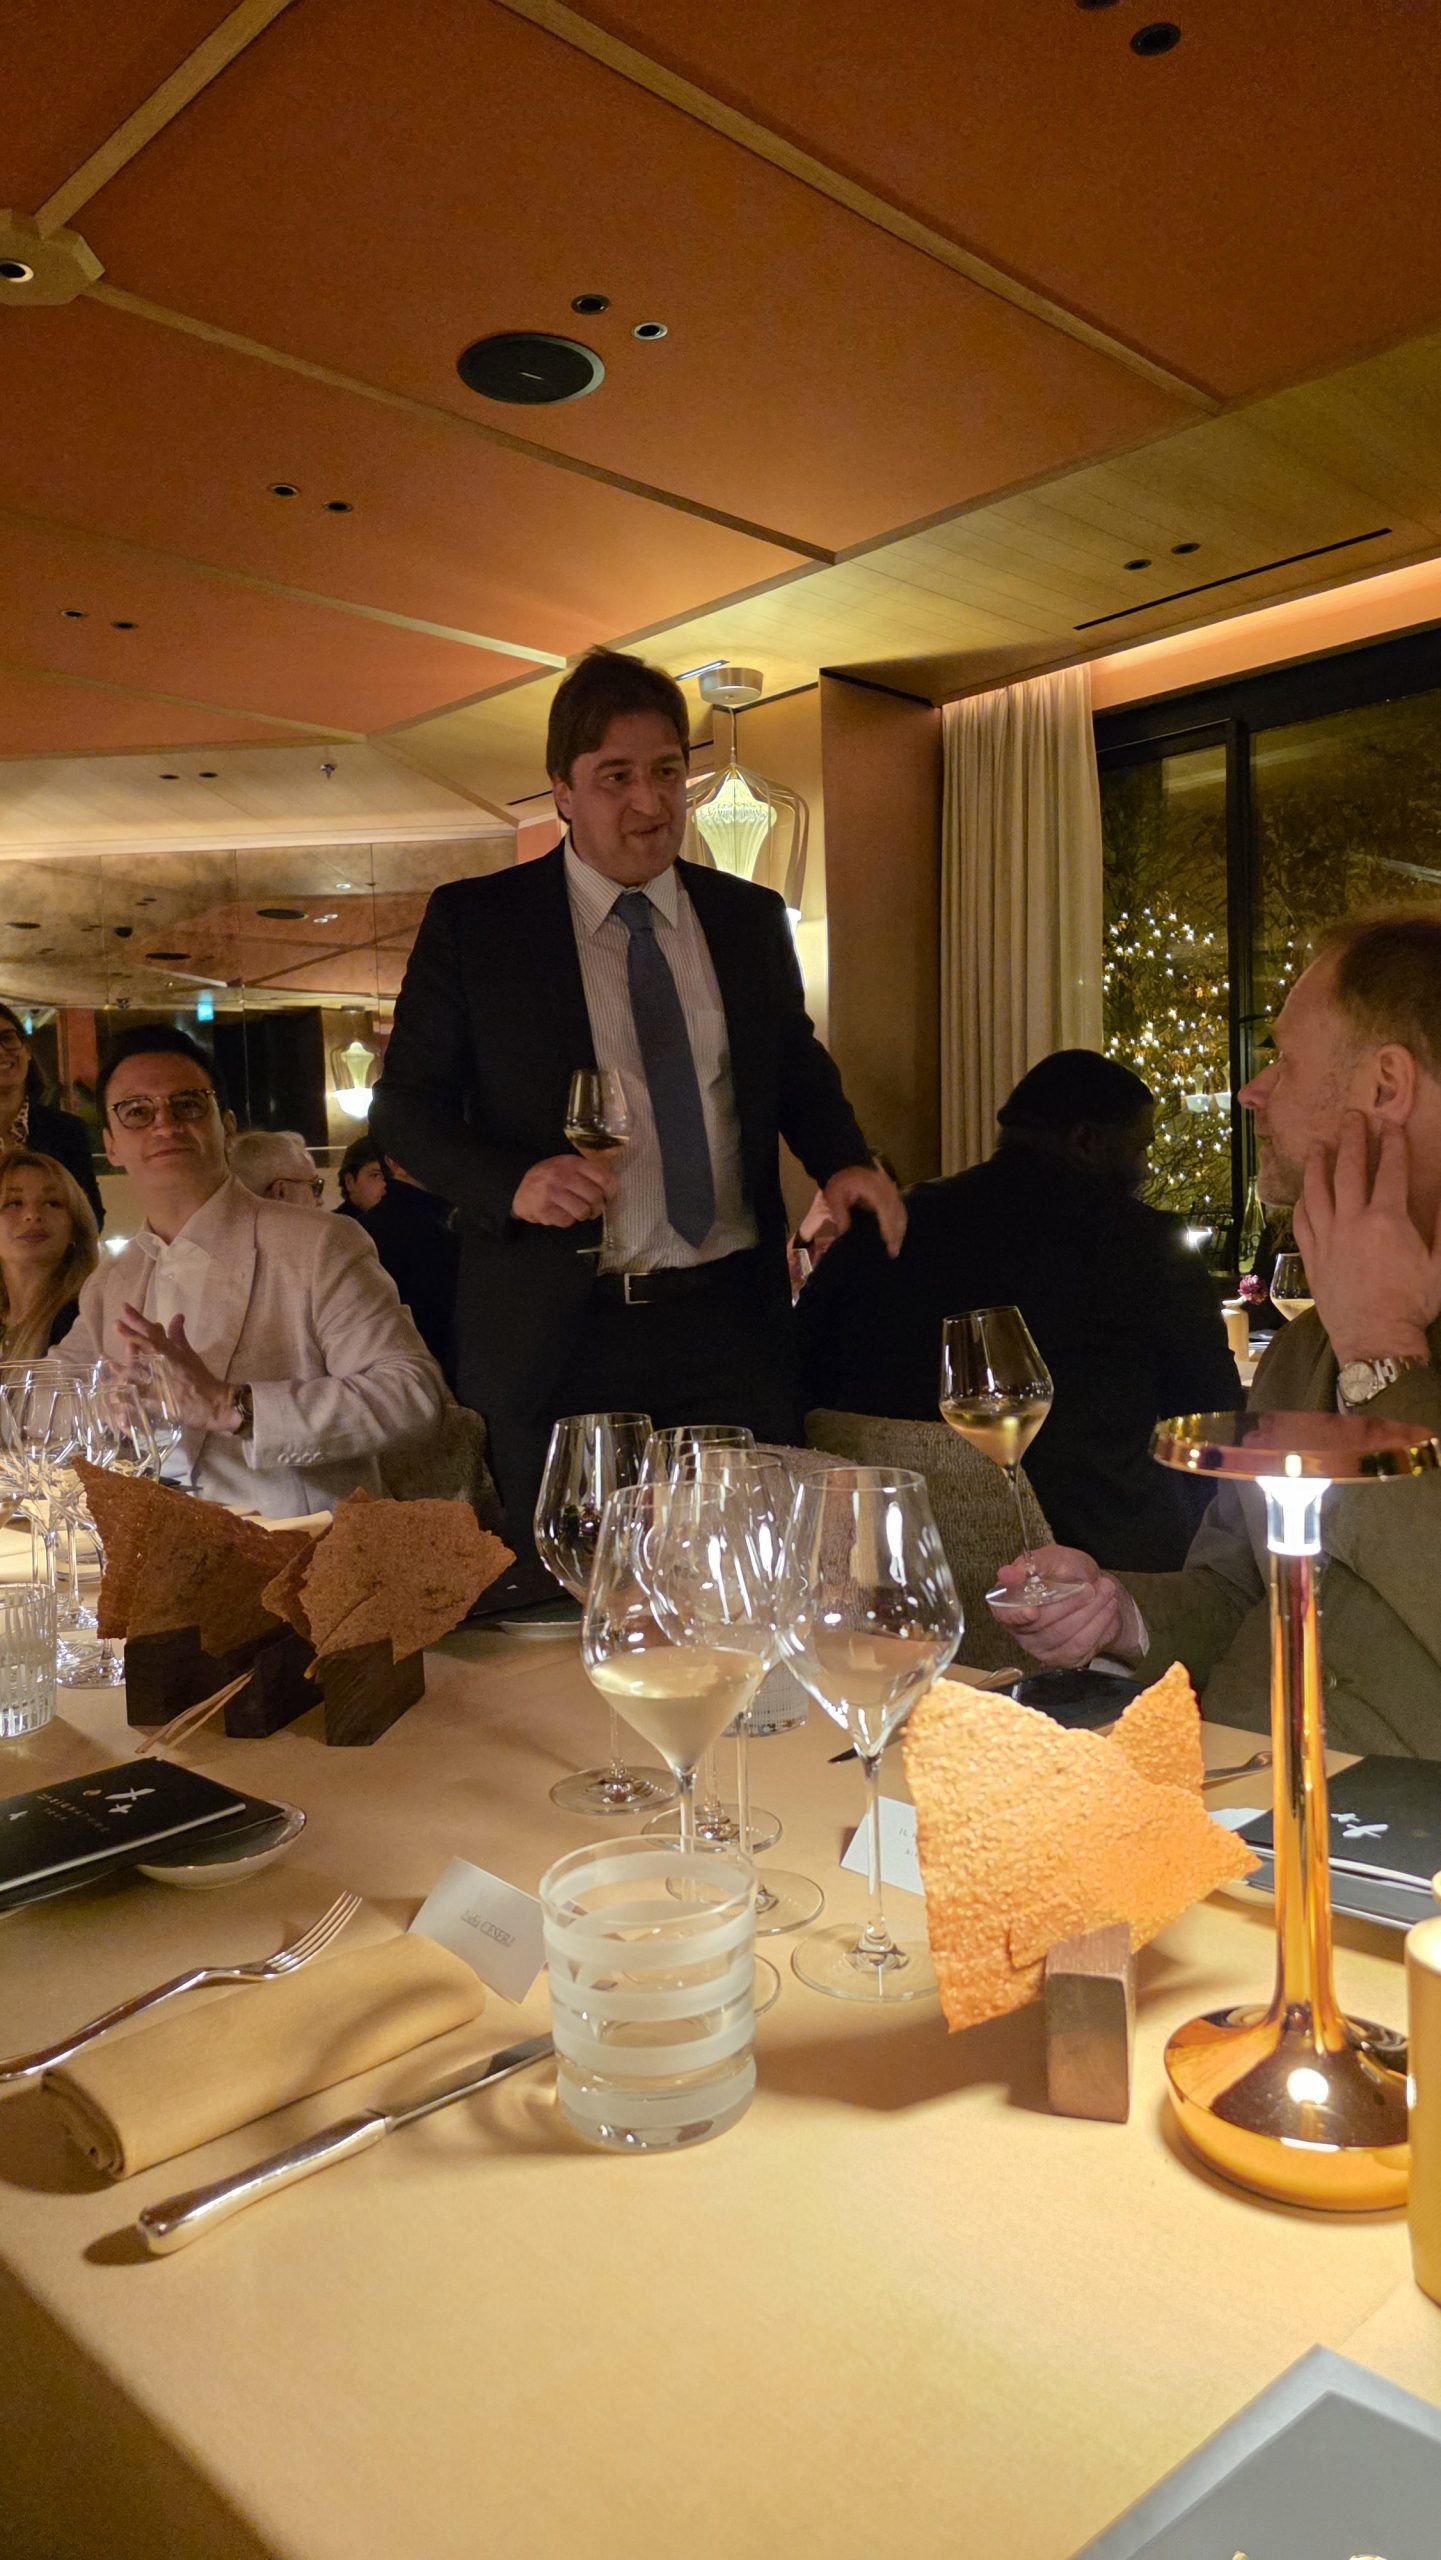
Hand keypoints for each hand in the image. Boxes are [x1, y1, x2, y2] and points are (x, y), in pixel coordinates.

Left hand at [114, 1306, 241, 1432]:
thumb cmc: (201, 1378)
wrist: (212, 1403)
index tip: (124, 1307)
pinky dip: (124, 1398)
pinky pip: (136, 1399)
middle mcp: (162, 1365)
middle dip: (128, 1334)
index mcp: (170, 1353)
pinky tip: (112, 1397)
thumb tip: (177, 1316)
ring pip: (135, 1372)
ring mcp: (158, 1383)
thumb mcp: (189, 1355)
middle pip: (142, 1347)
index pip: (152, 1332)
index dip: (137, 1319)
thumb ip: (179, 1336)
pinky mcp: (156, 1401)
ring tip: (103, 1358)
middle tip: (116, 1323)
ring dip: (117, 1365)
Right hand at [511, 1152, 618, 1227]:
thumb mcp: (567, 1167)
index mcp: (572, 1163)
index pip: (604, 1178)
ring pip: (583, 1212)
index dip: (611, 1192)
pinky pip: (567, 1221)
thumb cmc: (549, 1179)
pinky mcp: (544, 1209)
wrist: (519, 1190)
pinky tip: (561, 1213)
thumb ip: (587, 1173)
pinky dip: (567, 1221)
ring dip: (583, 1216)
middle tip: (593, 1210)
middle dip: (597, 1208)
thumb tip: (612, 1189)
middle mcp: (562, 1175)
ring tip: (578, 1212)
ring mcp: (552, 1193)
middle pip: (595, 1197)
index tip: (608, 1197)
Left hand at [822, 1163, 906, 1256]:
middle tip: (893, 1252)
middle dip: (896, 1234)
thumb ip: (839, 1213)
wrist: (846, 1161)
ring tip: (896, 1247)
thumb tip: (844, 1232)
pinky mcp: (892, 1191)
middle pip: (897, 1213)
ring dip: (900, 1230)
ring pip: (901, 1212)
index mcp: (874, 1189)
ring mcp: (891, 1189)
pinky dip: (900, 1222)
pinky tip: (898, 1234)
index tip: (887, 1241)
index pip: (885, 1209)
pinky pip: (900, 1208)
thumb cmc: (840, 1179)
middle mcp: (887, 1189)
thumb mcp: (834, 1195)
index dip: (887, 1226)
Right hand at [989, 1546, 1143, 1667]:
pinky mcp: (1062, 1658)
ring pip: (1063, 1635)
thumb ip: (1033, 1564)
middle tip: (1092, 1587)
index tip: (1032, 1611)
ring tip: (1106, 1593)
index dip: (1016, 1615)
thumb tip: (1006, 1574)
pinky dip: (1098, 1625)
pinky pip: (1080, 1647)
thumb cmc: (1067, 1571)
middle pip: (1041, 1624)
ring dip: (1090, 1613)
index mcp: (1009, 1601)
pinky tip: (1107, 1610)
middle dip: (1071, 1603)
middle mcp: (1020, 1628)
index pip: (1003, 1615)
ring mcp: (1040, 1647)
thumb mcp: (1054, 1558)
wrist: (1094, 1588)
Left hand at [1294, 1113, 1440, 1366]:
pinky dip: (1301, 1203)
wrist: (1376, 1340)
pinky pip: (1302, 1222)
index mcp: (1387, 1219)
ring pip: (1317, 1191)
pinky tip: (1303, 1194)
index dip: (1392, 1144)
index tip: (1391, 1125)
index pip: (1390, 1170)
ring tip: (1319, 1145)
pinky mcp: (1312, 1258)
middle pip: (1348, 1170)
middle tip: (1351, 1117)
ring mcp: (1328, 1239)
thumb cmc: (1414, 1304)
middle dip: (1352, 1140)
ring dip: (1318, 1164)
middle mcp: (1352, 1222)